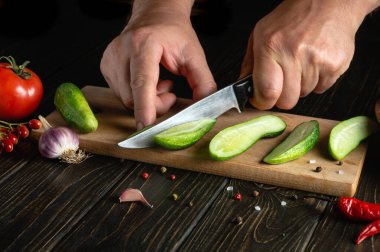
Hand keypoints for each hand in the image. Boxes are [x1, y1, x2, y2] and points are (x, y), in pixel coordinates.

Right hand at [100, 0, 215, 128]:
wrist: (155, 15)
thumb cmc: (173, 32)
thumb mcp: (194, 54)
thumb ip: (203, 82)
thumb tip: (204, 106)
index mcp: (144, 43)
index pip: (142, 80)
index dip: (145, 105)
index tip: (146, 124)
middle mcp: (122, 50)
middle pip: (133, 97)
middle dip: (154, 105)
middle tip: (169, 91)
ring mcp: (111, 59)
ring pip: (126, 99)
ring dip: (146, 99)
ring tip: (159, 81)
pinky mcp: (106, 67)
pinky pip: (121, 94)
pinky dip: (137, 94)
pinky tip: (148, 81)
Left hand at [240, 0, 376, 109]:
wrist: (329, 2)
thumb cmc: (292, 18)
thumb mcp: (261, 34)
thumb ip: (249, 63)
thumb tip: (242, 86)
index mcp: (271, 46)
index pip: (267, 91)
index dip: (262, 102)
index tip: (261, 99)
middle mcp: (294, 53)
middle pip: (287, 101)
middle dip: (282, 97)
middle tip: (282, 82)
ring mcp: (317, 60)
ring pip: (304, 95)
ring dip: (300, 85)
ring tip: (301, 64)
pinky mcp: (336, 65)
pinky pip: (321, 89)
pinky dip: (316, 81)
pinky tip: (314, 63)